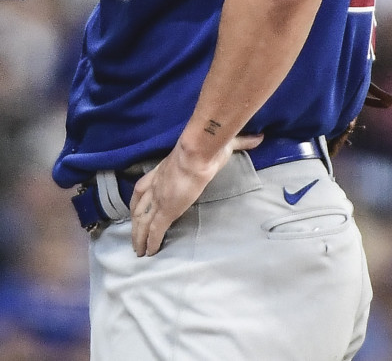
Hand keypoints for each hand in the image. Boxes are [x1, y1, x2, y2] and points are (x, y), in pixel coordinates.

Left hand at [129, 133, 263, 256]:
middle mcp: (156, 185)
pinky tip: (149, 252)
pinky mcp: (166, 211)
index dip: (138, 198)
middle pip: (138, 207)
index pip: (143, 185)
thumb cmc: (207, 146)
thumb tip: (258, 138)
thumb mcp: (220, 143)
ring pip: (142, 222)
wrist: (198, 153)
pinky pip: (155, 230)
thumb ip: (239, 141)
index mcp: (163, 169)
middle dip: (135, 222)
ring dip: (139, 237)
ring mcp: (159, 199)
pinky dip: (150, 242)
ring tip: (138, 250)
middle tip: (133, 236)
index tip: (135, 206)